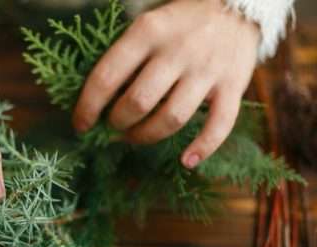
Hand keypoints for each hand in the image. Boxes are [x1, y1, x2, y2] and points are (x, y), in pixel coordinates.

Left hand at [72, 0, 259, 168]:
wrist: (236, 5)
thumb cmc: (180, 22)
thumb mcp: (147, 25)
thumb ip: (126, 57)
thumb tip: (97, 101)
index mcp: (147, 31)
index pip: (107, 77)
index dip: (88, 107)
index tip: (80, 125)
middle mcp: (177, 50)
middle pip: (138, 102)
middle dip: (117, 123)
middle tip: (113, 126)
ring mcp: (207, 70)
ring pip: (172, 118)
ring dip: (146, 136)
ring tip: (135, 137)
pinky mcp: (233, 85)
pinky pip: (219, 124)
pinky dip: (203, 148)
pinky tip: (186, 161)